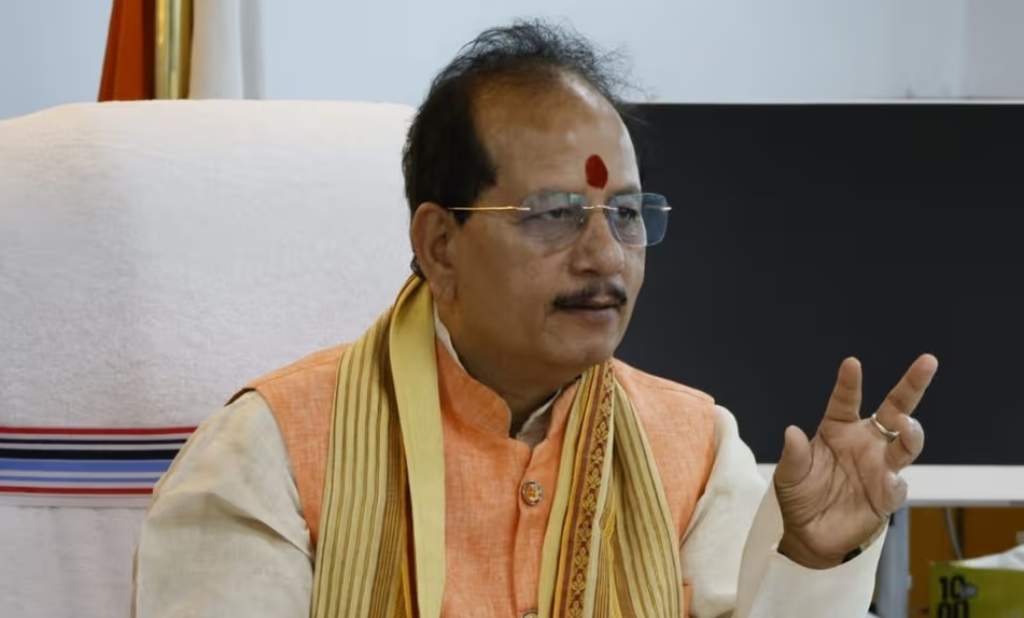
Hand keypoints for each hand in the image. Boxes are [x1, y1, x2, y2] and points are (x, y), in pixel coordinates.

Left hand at [773, 354, 937, 568]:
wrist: (809, 535)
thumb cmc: (800, 496)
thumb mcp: (789, 475)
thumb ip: (794, 455)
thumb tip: (792, 431)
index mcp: (838, 429)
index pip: (846, 400)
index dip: (850, 383)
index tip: (852, 363)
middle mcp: (865, 442)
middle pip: (895, 409)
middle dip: (912, 385)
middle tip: (926, 362)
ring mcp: (880, 467)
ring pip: (907, 444)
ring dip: (911, 432)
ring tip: (905, 425)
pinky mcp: (886, 496)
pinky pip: (898, 485)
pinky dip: (896, 482)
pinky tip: (890, 480)